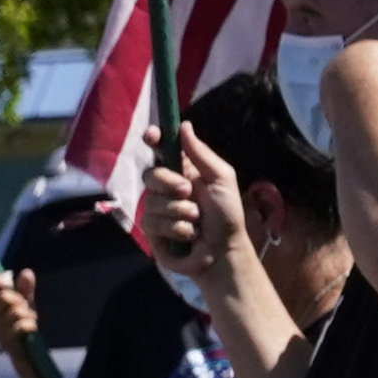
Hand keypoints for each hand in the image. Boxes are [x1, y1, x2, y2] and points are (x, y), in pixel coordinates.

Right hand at [0, 267, 42, 350]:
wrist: (26, 354)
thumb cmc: (21, 327)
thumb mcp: (24, 305)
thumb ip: (25, 289)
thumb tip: (27, 272)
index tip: (7, 283)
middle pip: (4, 297)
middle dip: (18, 300)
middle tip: (23, 307)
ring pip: (15, 312)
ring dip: (26, 314)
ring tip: (28, 320)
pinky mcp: (8, 343)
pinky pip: (20, 326)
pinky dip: (29, 325)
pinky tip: (30, 329)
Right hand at [137, 124, 247, 289]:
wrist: (223, 251)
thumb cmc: (226, 215)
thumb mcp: (221, 179)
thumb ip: (201, 154)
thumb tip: (184, 125)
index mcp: (183, 171)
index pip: (162, 150)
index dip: (154, 140)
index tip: (152, 135)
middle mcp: (167, 188)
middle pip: (151, 174)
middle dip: (169, 182)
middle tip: (187, 192)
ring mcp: (158, 209)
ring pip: (152, 200)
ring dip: (179, 211)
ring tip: (196, 221)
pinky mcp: (152, 231)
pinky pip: (152, 221)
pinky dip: (175, 228)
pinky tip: (189, 235)